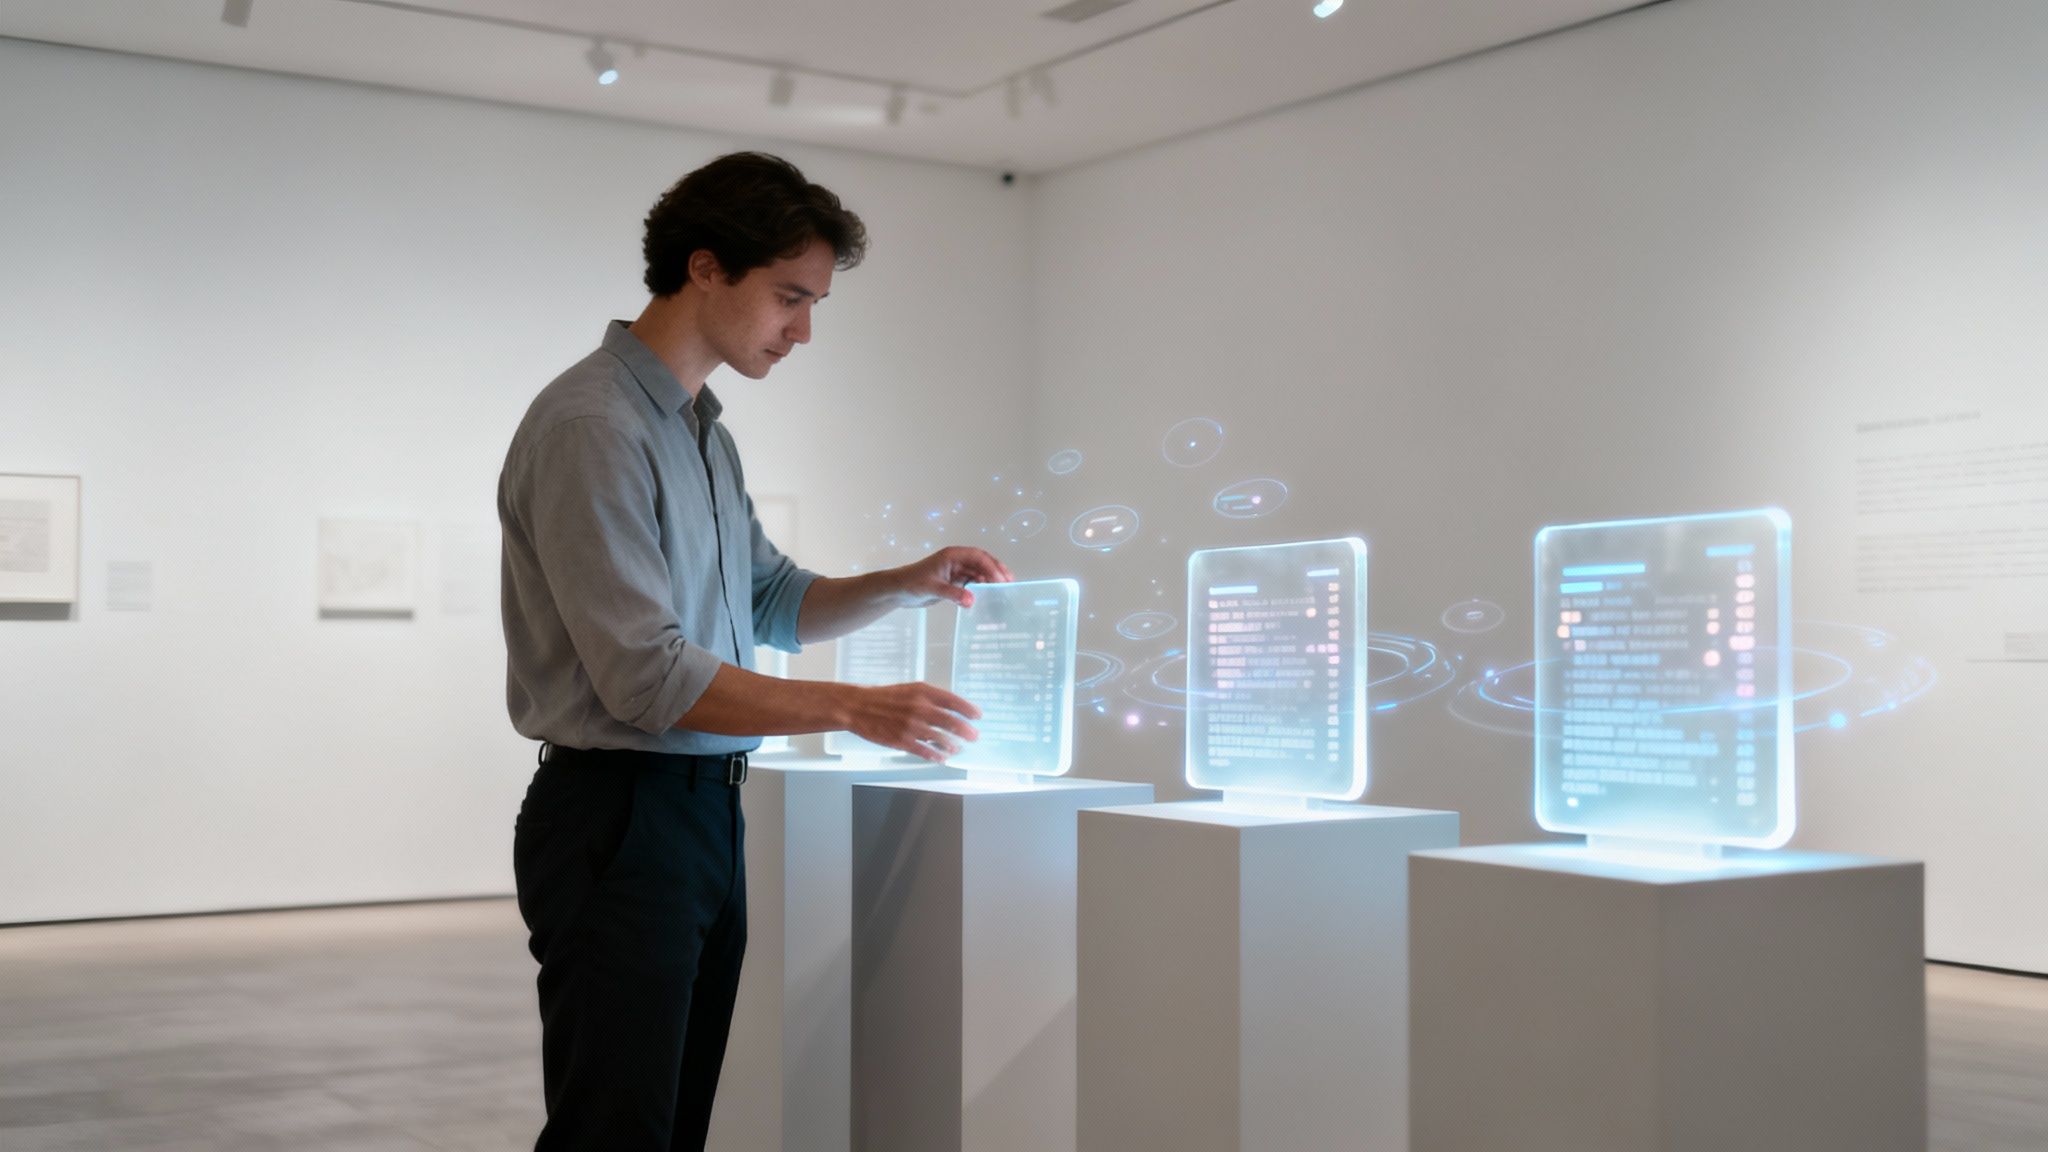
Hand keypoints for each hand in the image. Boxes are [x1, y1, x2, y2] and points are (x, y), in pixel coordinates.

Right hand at [849, 683, 981, 762]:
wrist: (858, 707)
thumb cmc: (885, 697)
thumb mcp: (910, 689)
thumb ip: (929, 697)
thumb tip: (950, 709)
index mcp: (922, 692)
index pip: (952, 700)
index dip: (968, 709)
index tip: (978, 716)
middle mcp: (919, 708)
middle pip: (951, 721)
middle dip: (966, 730)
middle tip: (974, 736)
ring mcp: (911, 726)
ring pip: (940, 738)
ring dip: (952, 745)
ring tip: (958, 748)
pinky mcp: (902, 740)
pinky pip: (925, 751)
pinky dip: (936, 755)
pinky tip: (942, 758)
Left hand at [894, 546, 1014, 609]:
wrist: (898, 591)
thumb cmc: (912, 583)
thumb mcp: (932, 588)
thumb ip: (952, 594)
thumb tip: (972, 601)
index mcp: (952, 555)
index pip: (977, 557)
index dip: (991, 567)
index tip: (1001, 580)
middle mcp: (956, 561)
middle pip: (981, 563)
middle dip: (996, 571)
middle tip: (1010, 583)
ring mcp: (955, 571)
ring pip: (978, 573)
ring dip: (990, 580)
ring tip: (1003, 591)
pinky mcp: (953, 582)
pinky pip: (972, 583)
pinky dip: (981, 589)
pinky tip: (988, 597)